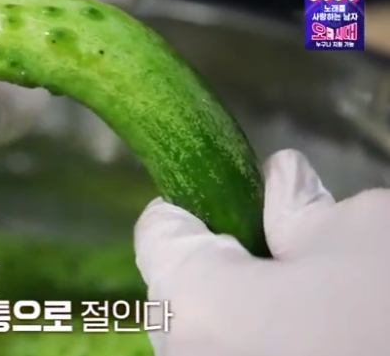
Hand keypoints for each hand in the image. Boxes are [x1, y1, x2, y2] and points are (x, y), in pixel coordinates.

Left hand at [135, 149, 389, 355]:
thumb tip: (280, 181)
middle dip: (222, 261)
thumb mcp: (362, 235)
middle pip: (176, 286)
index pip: (158, 231)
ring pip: (202, 334)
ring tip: (307, 305)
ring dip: (240, 310)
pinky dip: (256, 345)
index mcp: (192, 300)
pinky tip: (314, 341)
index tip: (237, 201)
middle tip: (283, 254)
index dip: (197, 204)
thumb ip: (303, 206)